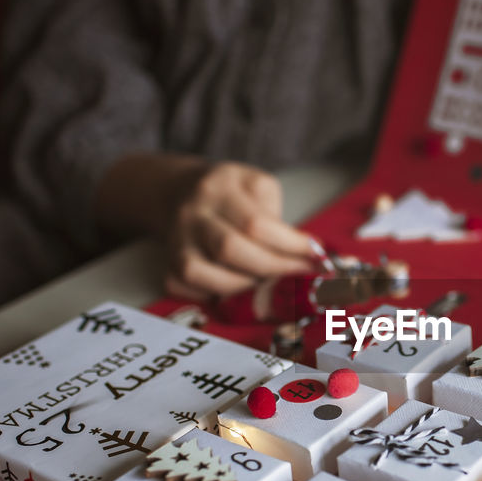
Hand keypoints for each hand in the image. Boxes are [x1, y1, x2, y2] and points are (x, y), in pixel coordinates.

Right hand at [97, 154, 318, 299]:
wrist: (179, 189)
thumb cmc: (231, 193)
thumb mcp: (260, 187)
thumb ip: (280, 219)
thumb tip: (311, 256)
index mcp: (221, 186)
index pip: (256, 223)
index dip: (290, 246)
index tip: (314, 256)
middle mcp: (193, 212)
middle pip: (229, 249)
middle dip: (272, 269)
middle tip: (298, 274)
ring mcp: (175, 239)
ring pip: (201, 273)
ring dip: (242, 286)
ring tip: (267, 282)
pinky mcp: (167, 262)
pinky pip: (183, 287)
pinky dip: (211, 294)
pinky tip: (234, 288)